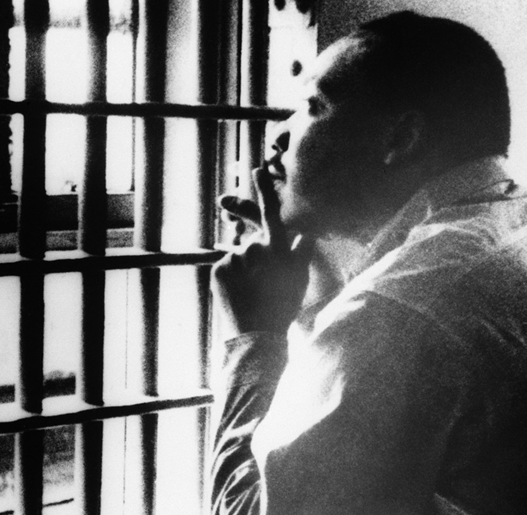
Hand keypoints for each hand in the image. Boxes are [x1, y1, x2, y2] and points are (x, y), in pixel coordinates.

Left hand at [212, 167, 312, 335]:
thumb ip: (303, 251)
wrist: (257, 334)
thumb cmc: (282, 307)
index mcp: (278, 248)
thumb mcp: (300, 278)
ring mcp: (235, 258)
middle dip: (256, 259)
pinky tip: (238, 294)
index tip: (256, 169)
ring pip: (238, 255)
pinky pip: (224, 266)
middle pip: (252, 242)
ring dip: (243, 269)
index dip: (264, 190)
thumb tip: (308, 232)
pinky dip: (229, 277)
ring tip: (251, 292)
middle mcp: (255, 248)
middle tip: (262, 285)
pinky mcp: (218, 269)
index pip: (271, 213)